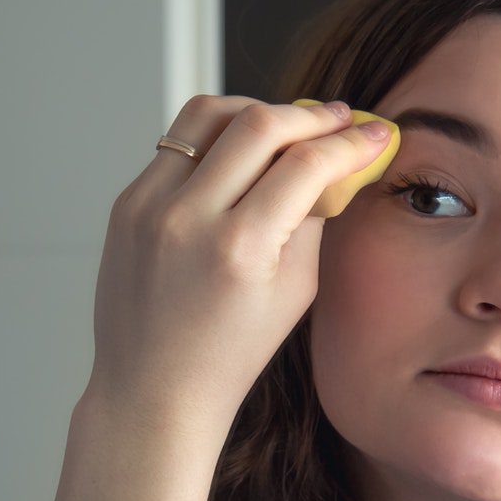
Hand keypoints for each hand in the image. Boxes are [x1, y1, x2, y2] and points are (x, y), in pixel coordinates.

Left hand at [50, 96, 395, 500]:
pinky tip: (239, 157)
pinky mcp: (127, 203)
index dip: (349, 142)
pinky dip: (216, 140)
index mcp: (239, 249)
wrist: (153, 389)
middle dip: (308, 114)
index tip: (373, 132)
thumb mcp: (295, 292)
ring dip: (255, 111)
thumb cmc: (230, 354)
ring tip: (286, 128)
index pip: (305, 164)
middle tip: (338, 118)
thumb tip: (335, 161)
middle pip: (258, 123)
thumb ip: (314, 218)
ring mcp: (148, 206)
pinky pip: (177, 144)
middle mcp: (188, 218)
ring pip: (208, 114)